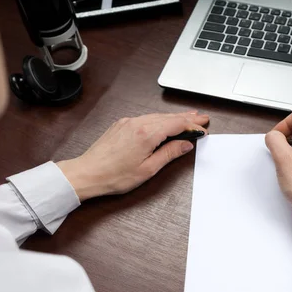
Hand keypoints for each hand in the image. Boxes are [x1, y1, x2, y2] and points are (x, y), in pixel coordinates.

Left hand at [57, 111, 208, 200]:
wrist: (87, 173)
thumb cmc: (114, 175)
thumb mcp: (148, 169)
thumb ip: (169, 154)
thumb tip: (185, 145)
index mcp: (147, 134)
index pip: (177, 124)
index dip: (192, 126)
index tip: (203, 128)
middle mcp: (137, 123)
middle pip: (169, 117)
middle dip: (187, 117)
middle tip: (202, 118)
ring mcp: (128, 122)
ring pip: (157, 116)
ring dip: (174, 117)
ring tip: (188, 118)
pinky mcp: (121, 125)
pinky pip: (145, 118)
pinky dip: (159, 119)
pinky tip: (164, 122)